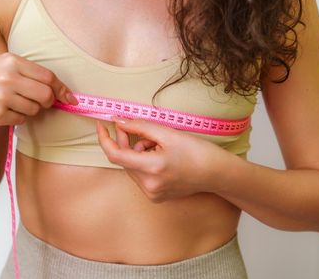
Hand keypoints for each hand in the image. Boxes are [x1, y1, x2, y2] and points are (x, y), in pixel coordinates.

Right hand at [0, 52, 78, 126]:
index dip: (61, 89)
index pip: (48, 77)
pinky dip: (17, 118)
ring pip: (34, 109)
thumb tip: (62, 91)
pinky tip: (3, 110)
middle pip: (45, 95)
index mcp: (12, 61)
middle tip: (40, 102)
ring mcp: (1, 96)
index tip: (69, 98)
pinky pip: (20, 120)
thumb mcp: (3, 65)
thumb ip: (30, 73)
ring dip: (29, 110)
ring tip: (13, 103)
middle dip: (48, 102)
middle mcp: (7, 77)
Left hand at [96, 116, 227, 201]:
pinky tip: (161, 158)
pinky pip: (140, 176)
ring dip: (138, 153)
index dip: (105, 139)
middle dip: (127, 142)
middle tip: (136, 128)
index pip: (116, 155)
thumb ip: (140, 126)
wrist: (216, 173)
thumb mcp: (167, 133)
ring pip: (132, 167)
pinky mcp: (155, 197)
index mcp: (152, 168)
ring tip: (159, 145)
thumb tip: (118, 121)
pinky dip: (144, 164)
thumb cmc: (197, 151)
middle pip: (124, 160)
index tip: (102, 126)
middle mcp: (149, 185)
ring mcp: (152, 194)